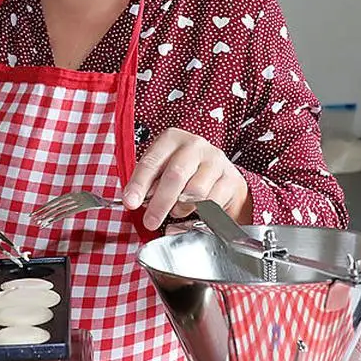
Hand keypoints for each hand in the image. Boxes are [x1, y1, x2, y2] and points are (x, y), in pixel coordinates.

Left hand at [123, 127, 249, 230]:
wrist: (221, 177)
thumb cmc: (185, 174)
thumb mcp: (162, 171)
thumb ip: (148, 183)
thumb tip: (135, 201)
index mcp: (172, 139)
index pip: (151, 161)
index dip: (139, 184)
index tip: (130, 203)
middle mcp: (195, 145)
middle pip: (175, 176)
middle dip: (159, 203)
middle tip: (150, 221)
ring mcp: (215, 160)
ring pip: (195, 192)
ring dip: (181, 208)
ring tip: (177, 210)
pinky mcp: (231, 178)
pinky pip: (212, 203)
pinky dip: (200, 214)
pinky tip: (195, 211)